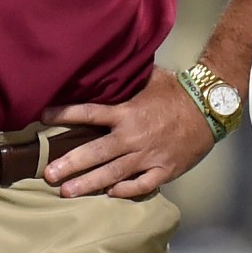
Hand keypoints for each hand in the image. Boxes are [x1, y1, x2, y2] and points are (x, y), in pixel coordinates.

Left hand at [41, 67, 214, 197]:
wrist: (209, 109)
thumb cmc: (178, 91)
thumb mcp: (151, 77)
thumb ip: (128, 75)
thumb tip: (110, 59)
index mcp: (126, 112)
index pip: (88, 113)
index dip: (64, 115)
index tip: (42, 117)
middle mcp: (132, 137)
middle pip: (95, 153)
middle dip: (70, 164)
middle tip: (48, 174)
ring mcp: (147, 156)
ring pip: (112, 174)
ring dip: (88, 183)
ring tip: (67, 191)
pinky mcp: (163, 170)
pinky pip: (141, 185)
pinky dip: (125, 191)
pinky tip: (110, 193)